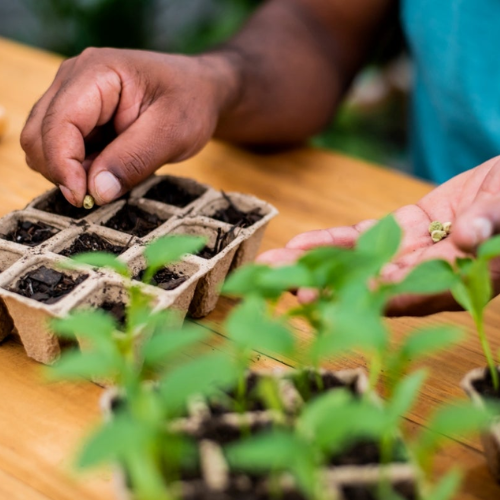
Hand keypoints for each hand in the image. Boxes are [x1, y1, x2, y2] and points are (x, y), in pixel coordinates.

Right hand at [21, 48, 237, 205]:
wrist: (199, 90)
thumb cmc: (190, 103)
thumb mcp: (172, 133)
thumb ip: (134, 160)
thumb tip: (96, 192)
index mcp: (96, 73)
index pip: (58, 124)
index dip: (63, 166)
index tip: (84, 198)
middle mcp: (73, 80)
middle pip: (39, 135)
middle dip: (63, 172)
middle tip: (101, 192)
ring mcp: (71, 97)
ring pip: (44, 145)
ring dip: (69, 172)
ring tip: (112, 175)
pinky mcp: (77, 115)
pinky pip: (60, 149)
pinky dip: (77, 168)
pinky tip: (108, 169)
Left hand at [258, 156, 499, 315]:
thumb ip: (493, 221)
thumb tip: (469, 237)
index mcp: (461, 281)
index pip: (407, 295)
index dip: (363, 299)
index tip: (323, 303)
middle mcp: (430, 274)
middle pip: (370, 284)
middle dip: (324, 285)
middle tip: (278, 286)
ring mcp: (414, 251)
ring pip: (359, 260)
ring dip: (316, 262)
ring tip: (274, 263)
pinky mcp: (406, 229)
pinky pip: (366, 236)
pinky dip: (335, 240)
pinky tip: (301, 243)